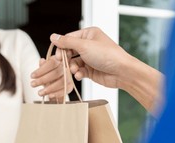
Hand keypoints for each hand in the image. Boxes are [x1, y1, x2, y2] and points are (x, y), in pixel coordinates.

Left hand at [31, 54, 72, 99]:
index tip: (32, 76)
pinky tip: (49, 96)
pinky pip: (65, 90)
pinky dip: (57, 94)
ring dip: (50, 88)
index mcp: (58, 60)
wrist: (54, 82)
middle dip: (43, 79)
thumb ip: (43, 66)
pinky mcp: (70, 86)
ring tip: (39, 93)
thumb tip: (42, 61)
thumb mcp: (44, 69)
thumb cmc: (48, 73)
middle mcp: (65, 67)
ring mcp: (69, 77)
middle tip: (32, 84)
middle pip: (56, 73)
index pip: (51, 63)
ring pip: (61, 82)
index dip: (41, 70)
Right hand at [33, 27, 163, 114]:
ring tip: (75, 71)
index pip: (69, 39)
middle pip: (70, 51)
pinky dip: (78, 74)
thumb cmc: (107, 55)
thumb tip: (53, 37)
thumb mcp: (84, 46)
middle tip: (64, 65)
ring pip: (73, 62)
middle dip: (67, 59)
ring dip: (72, 68)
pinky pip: (79, 71)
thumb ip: (67, 42)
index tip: (58, 56)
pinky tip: (80, 76)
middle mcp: (89, 45)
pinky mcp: (91, 70)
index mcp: (89, 35)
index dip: (62, 47)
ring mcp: (90, 58)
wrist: (122, 72)